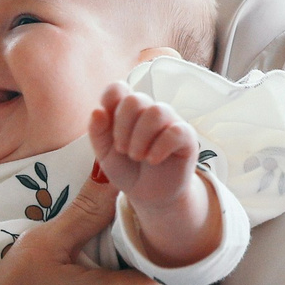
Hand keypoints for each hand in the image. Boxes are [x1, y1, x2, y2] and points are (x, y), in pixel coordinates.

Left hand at [89, 84, 199, 208]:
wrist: (149, 196)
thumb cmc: (128, 170)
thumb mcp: (104, 154)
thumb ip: (98, 132)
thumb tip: (97, 111)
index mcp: (127, 111)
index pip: (118, 89)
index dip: (109, 101)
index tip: (107, 124)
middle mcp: (149, 112)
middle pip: (135, 100)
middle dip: (123, 128)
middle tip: (123, 150)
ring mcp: (169, 122)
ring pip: (156, 111)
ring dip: (141, 138)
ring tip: (138, 157)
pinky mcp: (186, 138)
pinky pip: (176, 131)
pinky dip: (160, 147)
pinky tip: (153, 160)